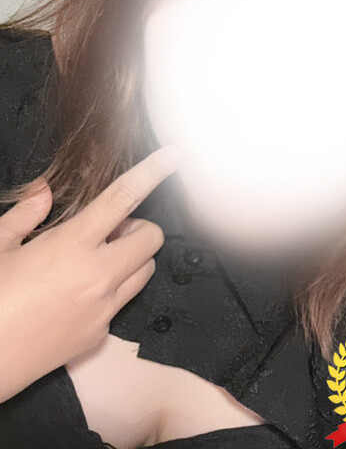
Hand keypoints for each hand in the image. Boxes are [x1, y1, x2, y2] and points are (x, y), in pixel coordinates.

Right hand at [0, 146, 179, 402]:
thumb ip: (26, 214)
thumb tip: (44, 191)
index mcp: (71, 246)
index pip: (122, 200)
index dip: (151, 174)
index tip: (173, 156)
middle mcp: (97, 277)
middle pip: (152, 239)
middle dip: (138, 229)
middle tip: (109, 232)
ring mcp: (103, 309)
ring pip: (145, 272)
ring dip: (131, 258)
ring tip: (97, 262)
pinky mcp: (99, 336)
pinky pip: (122, 303)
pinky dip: (112, 292)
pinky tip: (77, 297)